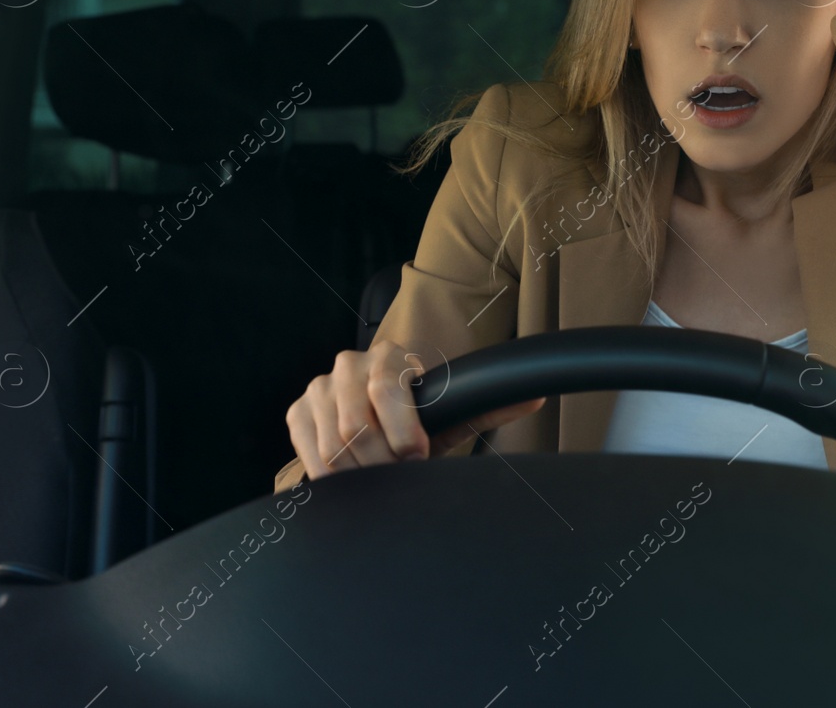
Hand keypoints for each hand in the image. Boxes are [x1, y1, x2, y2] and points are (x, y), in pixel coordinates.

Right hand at [285, 338, 546, 479]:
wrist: (379, 423)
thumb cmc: (420, 420)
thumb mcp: (453, 415)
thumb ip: (492, 405)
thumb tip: (537, 396)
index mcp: (389, 357)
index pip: (385, 390)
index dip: (402, 432)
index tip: (417, 457)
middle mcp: (349, 364)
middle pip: (355, 425)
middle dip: (381, 461)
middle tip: (399, 475)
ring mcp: (320, 387)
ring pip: (333, 444)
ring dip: (359, 472)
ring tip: (380, 477)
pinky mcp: (298, 413)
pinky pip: (310, 454)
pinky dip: (333, 476)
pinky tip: (353, 479)